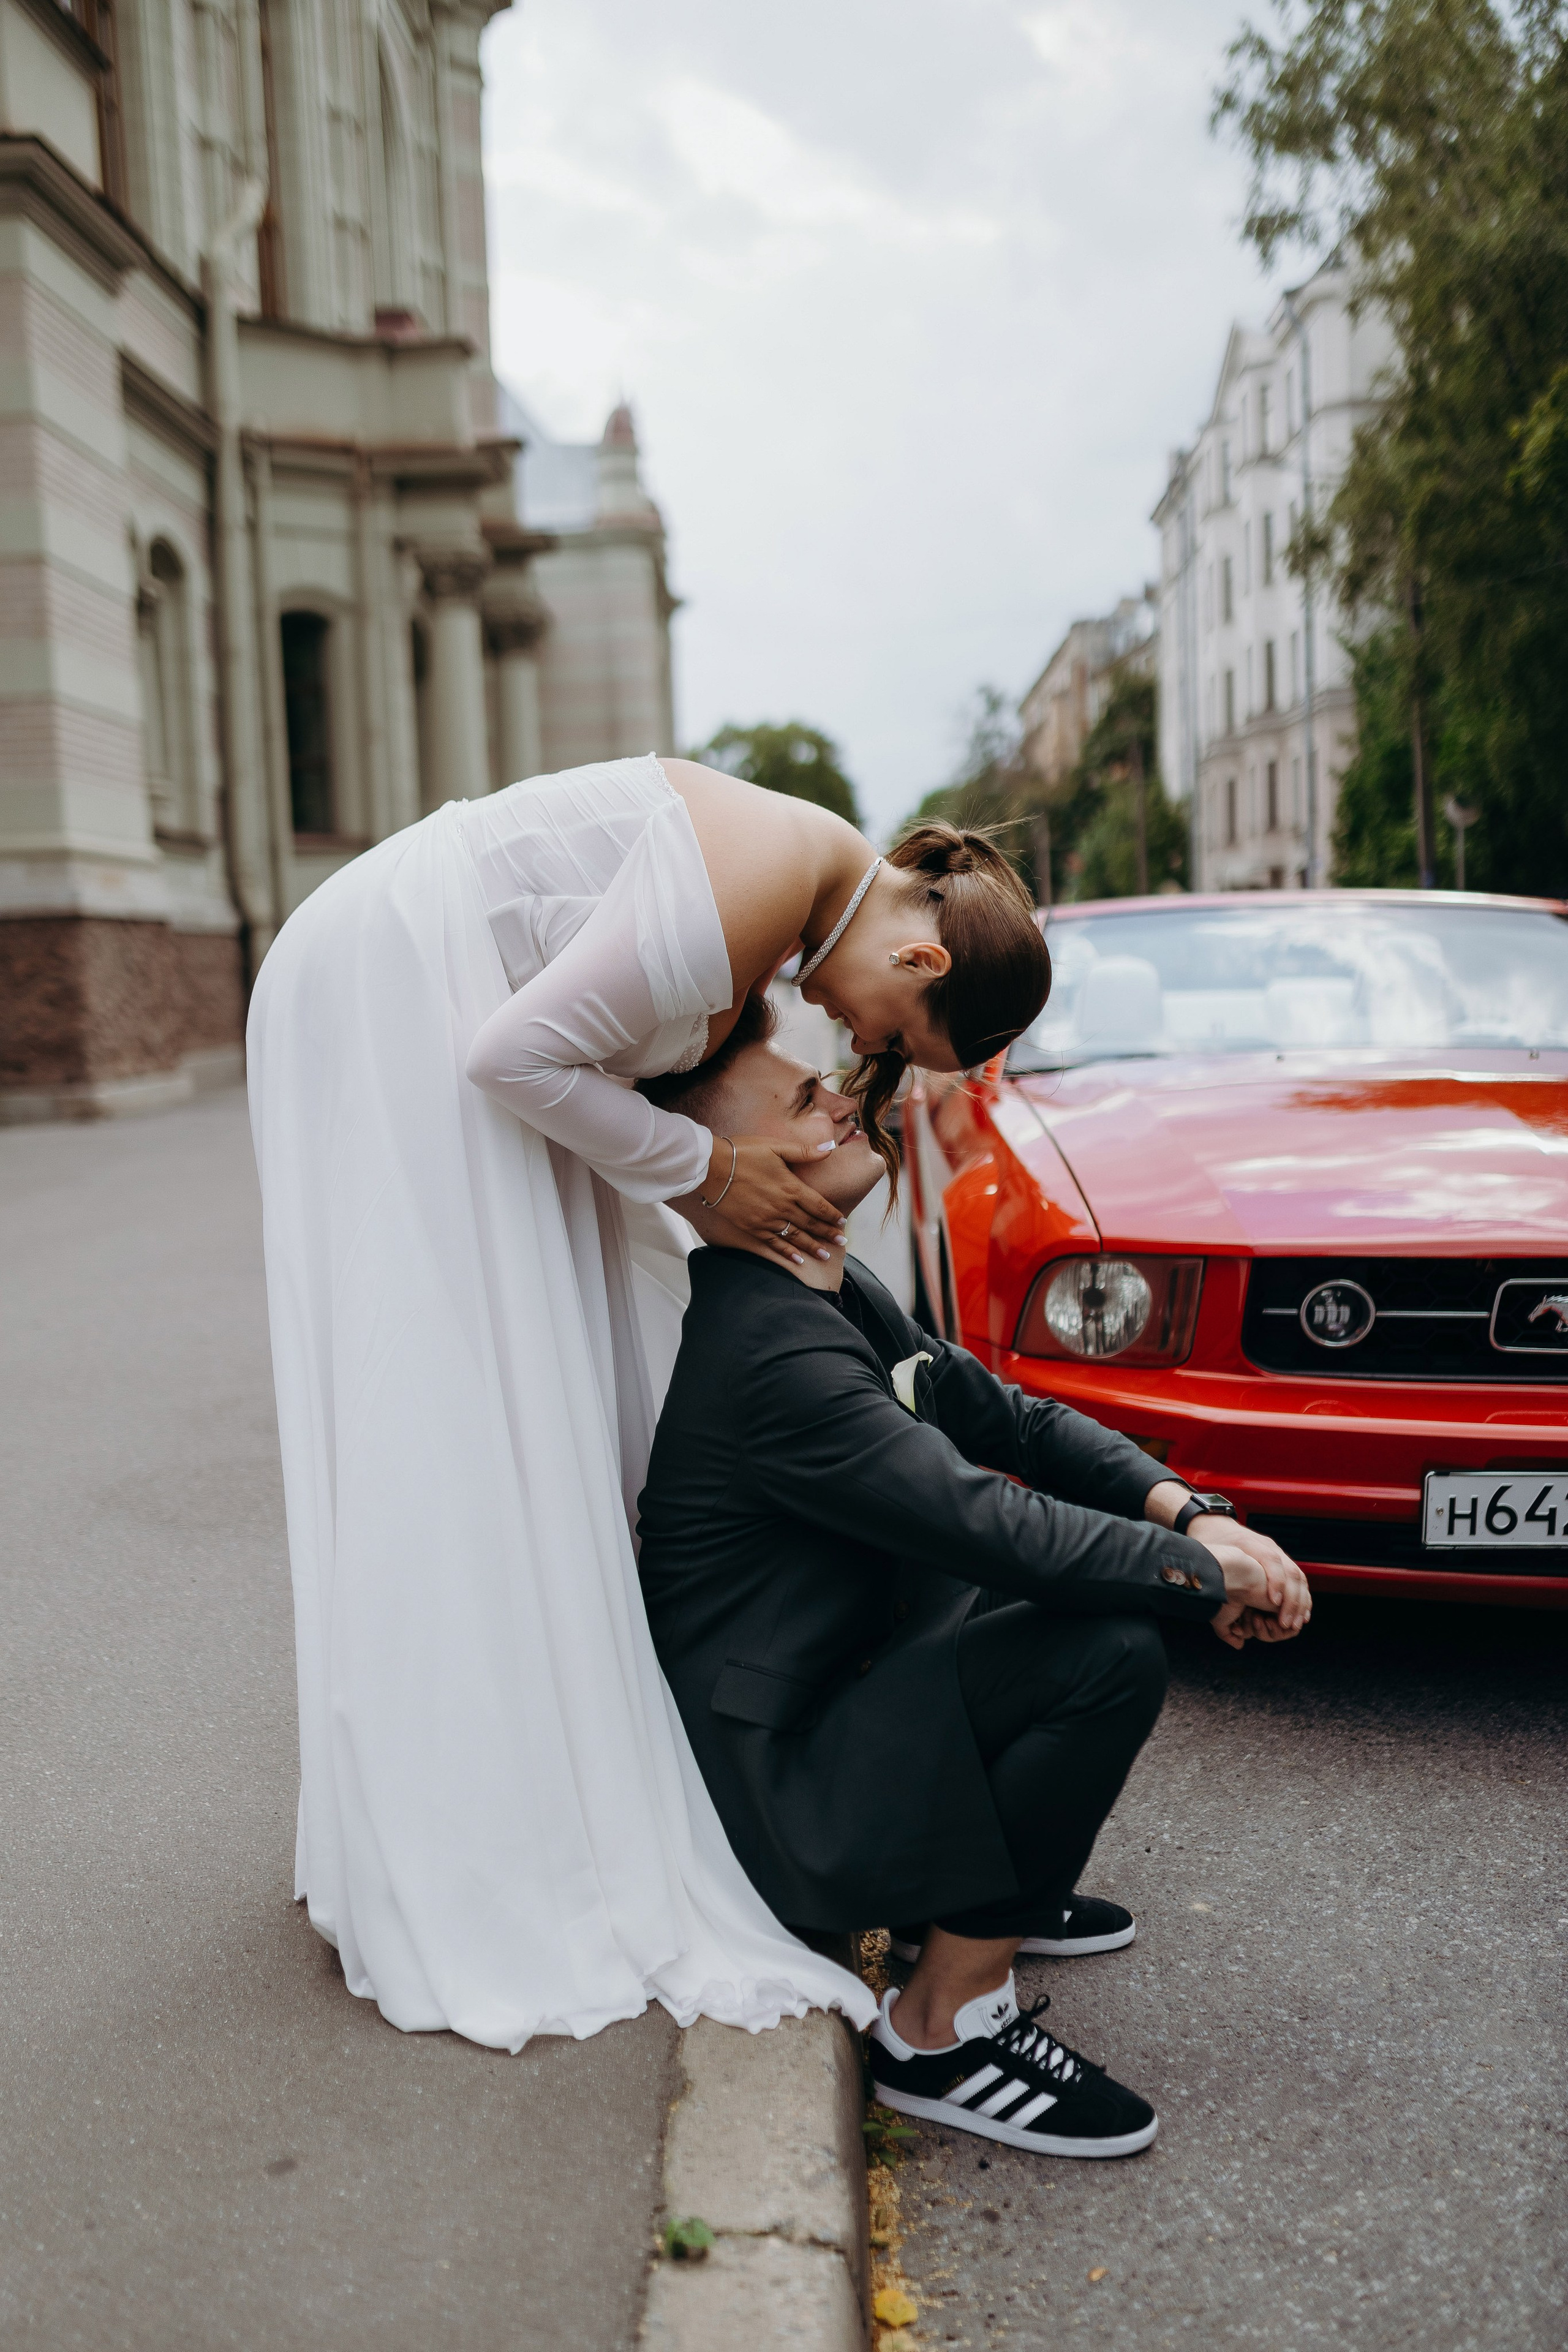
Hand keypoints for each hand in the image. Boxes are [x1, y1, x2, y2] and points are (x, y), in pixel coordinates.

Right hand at [707, 1134, 846, 1267]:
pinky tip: (797, 1260)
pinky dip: (787, 1253)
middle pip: (811, 1224)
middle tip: (842, 1242)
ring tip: (825, 1256)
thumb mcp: (775, 1146)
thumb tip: (830, 1148)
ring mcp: (767, 1219)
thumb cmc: (742, 1152)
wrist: (711, 1167)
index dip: (832, 1215)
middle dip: (828, 1233)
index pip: (819, 1205)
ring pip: (795, 1237)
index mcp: (790, 1187)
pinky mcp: (752, 1227)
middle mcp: (782, 1207)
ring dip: (812, 1247)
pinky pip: (774, 1243)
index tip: (842, 1223)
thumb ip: (804, 1151)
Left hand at [1190, 1519, 1311, 1649]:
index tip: (1274, 1603)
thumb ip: (1209, 1571)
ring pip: (1298, 1576)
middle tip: (1287, 1624)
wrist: (1213, 1524)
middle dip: (1292, 1599)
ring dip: (1301, 1602)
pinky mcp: (1280, 1560)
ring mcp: (1277, 1552)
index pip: (1271, 1560)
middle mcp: (1268, 1546)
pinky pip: (1298, 1579)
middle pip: (1291, 1571)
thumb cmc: (1209, 1542)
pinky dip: (1302, 1597)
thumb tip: (1206, 1592)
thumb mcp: (1206, 1553)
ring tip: (1297, 1623)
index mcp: (1249, 1543)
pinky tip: (1301, 1614)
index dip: (1275, 1581)